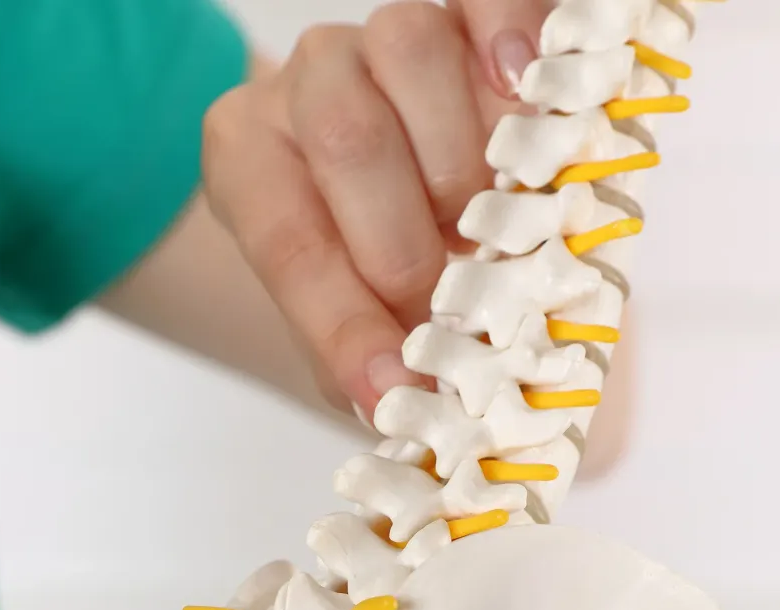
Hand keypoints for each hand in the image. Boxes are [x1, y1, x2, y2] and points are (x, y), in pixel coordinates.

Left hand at [203, 1, 553, 418]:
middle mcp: (306, 83)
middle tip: (449, 300)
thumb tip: (398, 400)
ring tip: (491, 219)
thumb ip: (362, 359)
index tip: (390, 386)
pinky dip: (509, 34)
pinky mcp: (468, 12)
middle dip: (402, 238)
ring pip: (407, 48)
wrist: (450, 210)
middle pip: (344, 133)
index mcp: (249, 159)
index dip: (341, 321)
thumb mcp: (358, 324)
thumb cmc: (390, 270)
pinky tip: (530, 91)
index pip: (285, 239)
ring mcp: (385, 37)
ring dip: (458, 154)